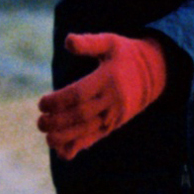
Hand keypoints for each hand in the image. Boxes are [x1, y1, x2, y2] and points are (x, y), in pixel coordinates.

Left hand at [37, 32, 169, 159]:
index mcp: (108, 79)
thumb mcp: (110, 42)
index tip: (42, 103)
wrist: (153, 75)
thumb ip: (88, 43)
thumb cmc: (124, 55)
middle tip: (40, 122)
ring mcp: (113, 115)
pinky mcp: (113, 125)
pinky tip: (62, 152)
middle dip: (58, 121)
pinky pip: (95, 139)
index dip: (58, 101)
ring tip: (47, 138)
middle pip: (81, 115)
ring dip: (65, 137)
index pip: (79, 94)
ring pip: (88, 131)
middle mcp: (112, 100)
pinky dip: (78, 147)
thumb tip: (67, 41)